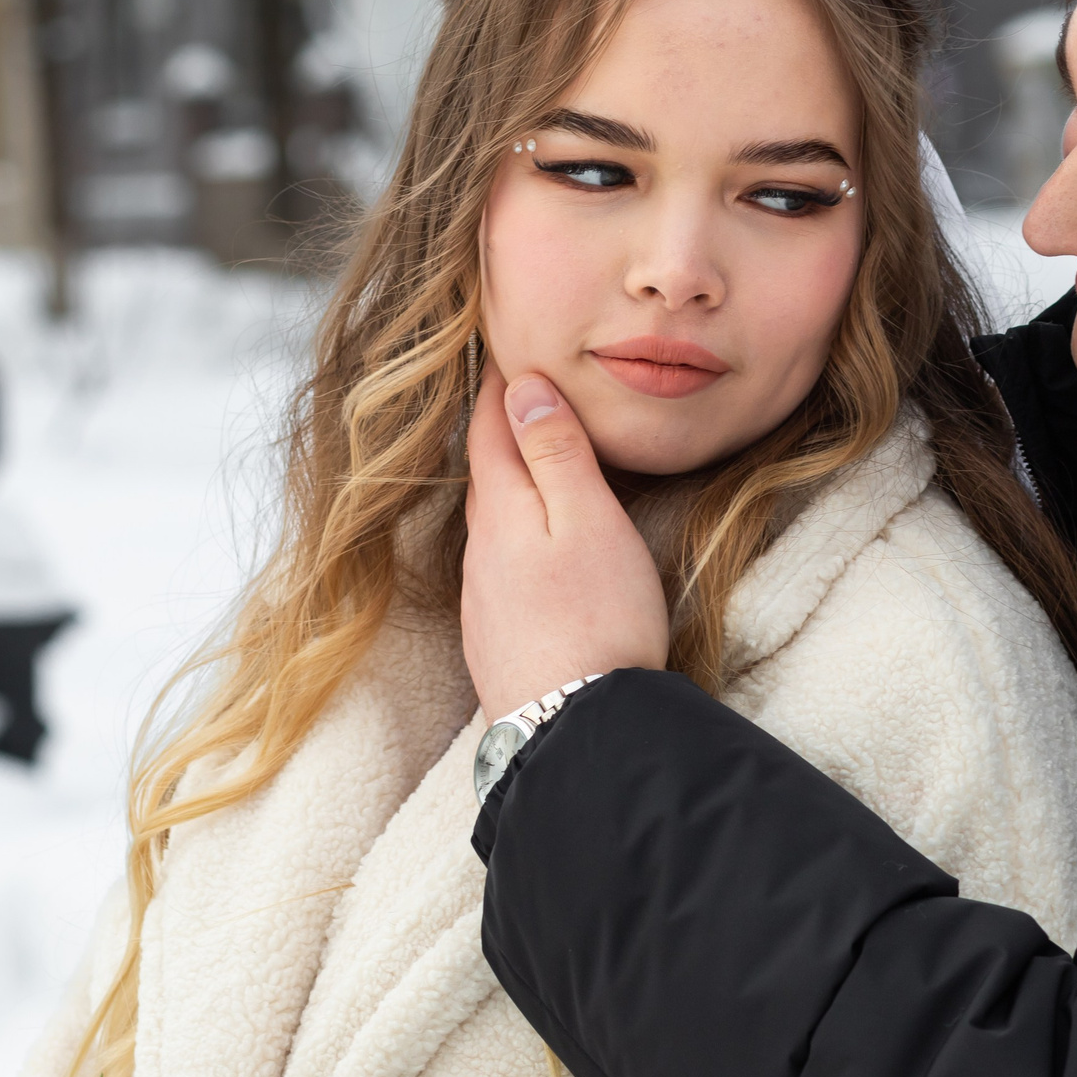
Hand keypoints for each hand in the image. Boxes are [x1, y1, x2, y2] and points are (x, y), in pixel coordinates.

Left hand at [462, 367, 670, 722]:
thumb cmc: (597, 619)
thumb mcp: (588, 520)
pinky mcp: (495, 640)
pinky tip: (531, 551)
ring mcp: (482, 600)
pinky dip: (512, 538)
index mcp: (501, 512)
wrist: (575, 731)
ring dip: (505, 487)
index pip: (490, 428)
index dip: (500, 384)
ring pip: (490, 524)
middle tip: (515, 390)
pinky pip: (497, 567)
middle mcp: (479, 552)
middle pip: (485, 474)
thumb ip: (556, 453)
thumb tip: (522, 388)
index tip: (506, 345)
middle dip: (497, 430)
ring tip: (528, 462)